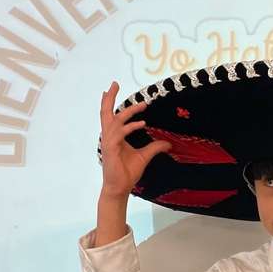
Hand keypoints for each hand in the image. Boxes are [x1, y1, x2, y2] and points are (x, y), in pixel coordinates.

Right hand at [98, 81, 170, 198]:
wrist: (120, 188)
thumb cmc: (127, 173)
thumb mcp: (145, 157)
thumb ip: (154, 147)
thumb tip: (167, 143)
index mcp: (114, 136)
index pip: (111, 115)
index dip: (110, 102)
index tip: (112, 88)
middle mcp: (109, 136)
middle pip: (105, 112)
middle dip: (109, 97)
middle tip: (115, 83)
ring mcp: (109, 142)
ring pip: (116, 120)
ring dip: (129, 112)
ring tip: (143, 106)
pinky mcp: (111, 150)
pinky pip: (119, 134)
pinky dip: (130, 127)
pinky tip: (142, 123)